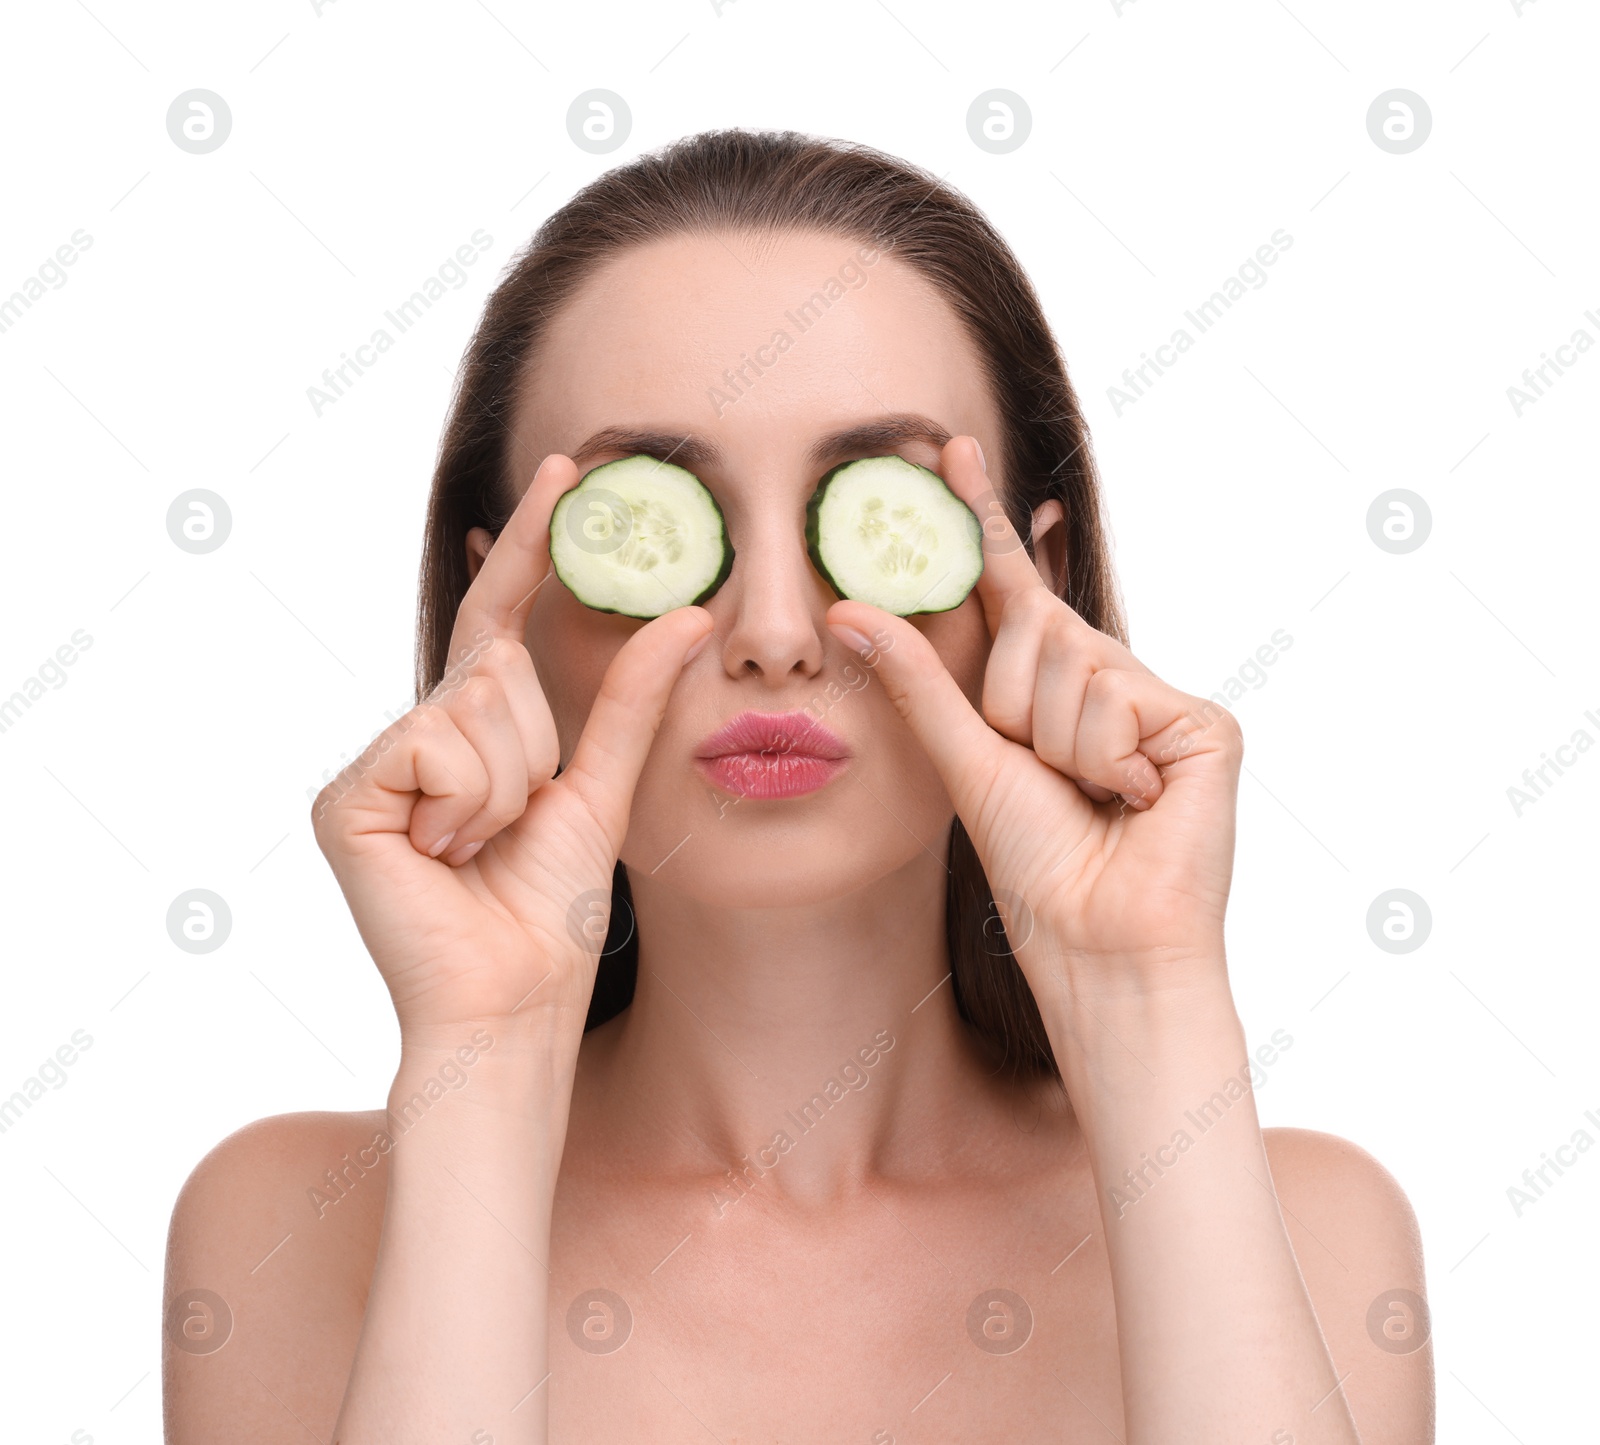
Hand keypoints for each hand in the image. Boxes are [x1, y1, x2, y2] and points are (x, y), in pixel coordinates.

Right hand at [311, 454, 713, 1040]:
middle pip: (497, 664)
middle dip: (535, 749)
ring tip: (479, 850)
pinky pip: (436, 743)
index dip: (531, 544)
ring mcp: (376, 764)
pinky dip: (465, 803)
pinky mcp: (345, 797)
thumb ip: (634, 699)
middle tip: (513, 828)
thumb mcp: (604, 787)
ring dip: (506, 786)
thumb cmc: (553, 908)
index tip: (567, 467)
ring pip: (474, 701)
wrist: (515, 997)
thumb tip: (689, 610)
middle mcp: (418, 733)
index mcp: (475, 730)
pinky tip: (442, 856)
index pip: (503, 615)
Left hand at [824, 436, 1242, 1001]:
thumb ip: (920, 680)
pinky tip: (1136, 802)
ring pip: (1072, 661)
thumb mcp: (966, 760)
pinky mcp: (1204, 724)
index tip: (950, 451)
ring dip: (1060, 744)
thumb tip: (849, 609)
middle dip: (1016, 710)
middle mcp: (1108, 681)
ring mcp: (1159, 700)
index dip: (986, 523)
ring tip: (1094, 799)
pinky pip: (1117, 698)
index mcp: (1052, 690)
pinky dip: (1107, 759)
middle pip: (1034, 628)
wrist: (1100, 944)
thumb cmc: (1038, 866)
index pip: (1015, 589)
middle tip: (1049, 780)